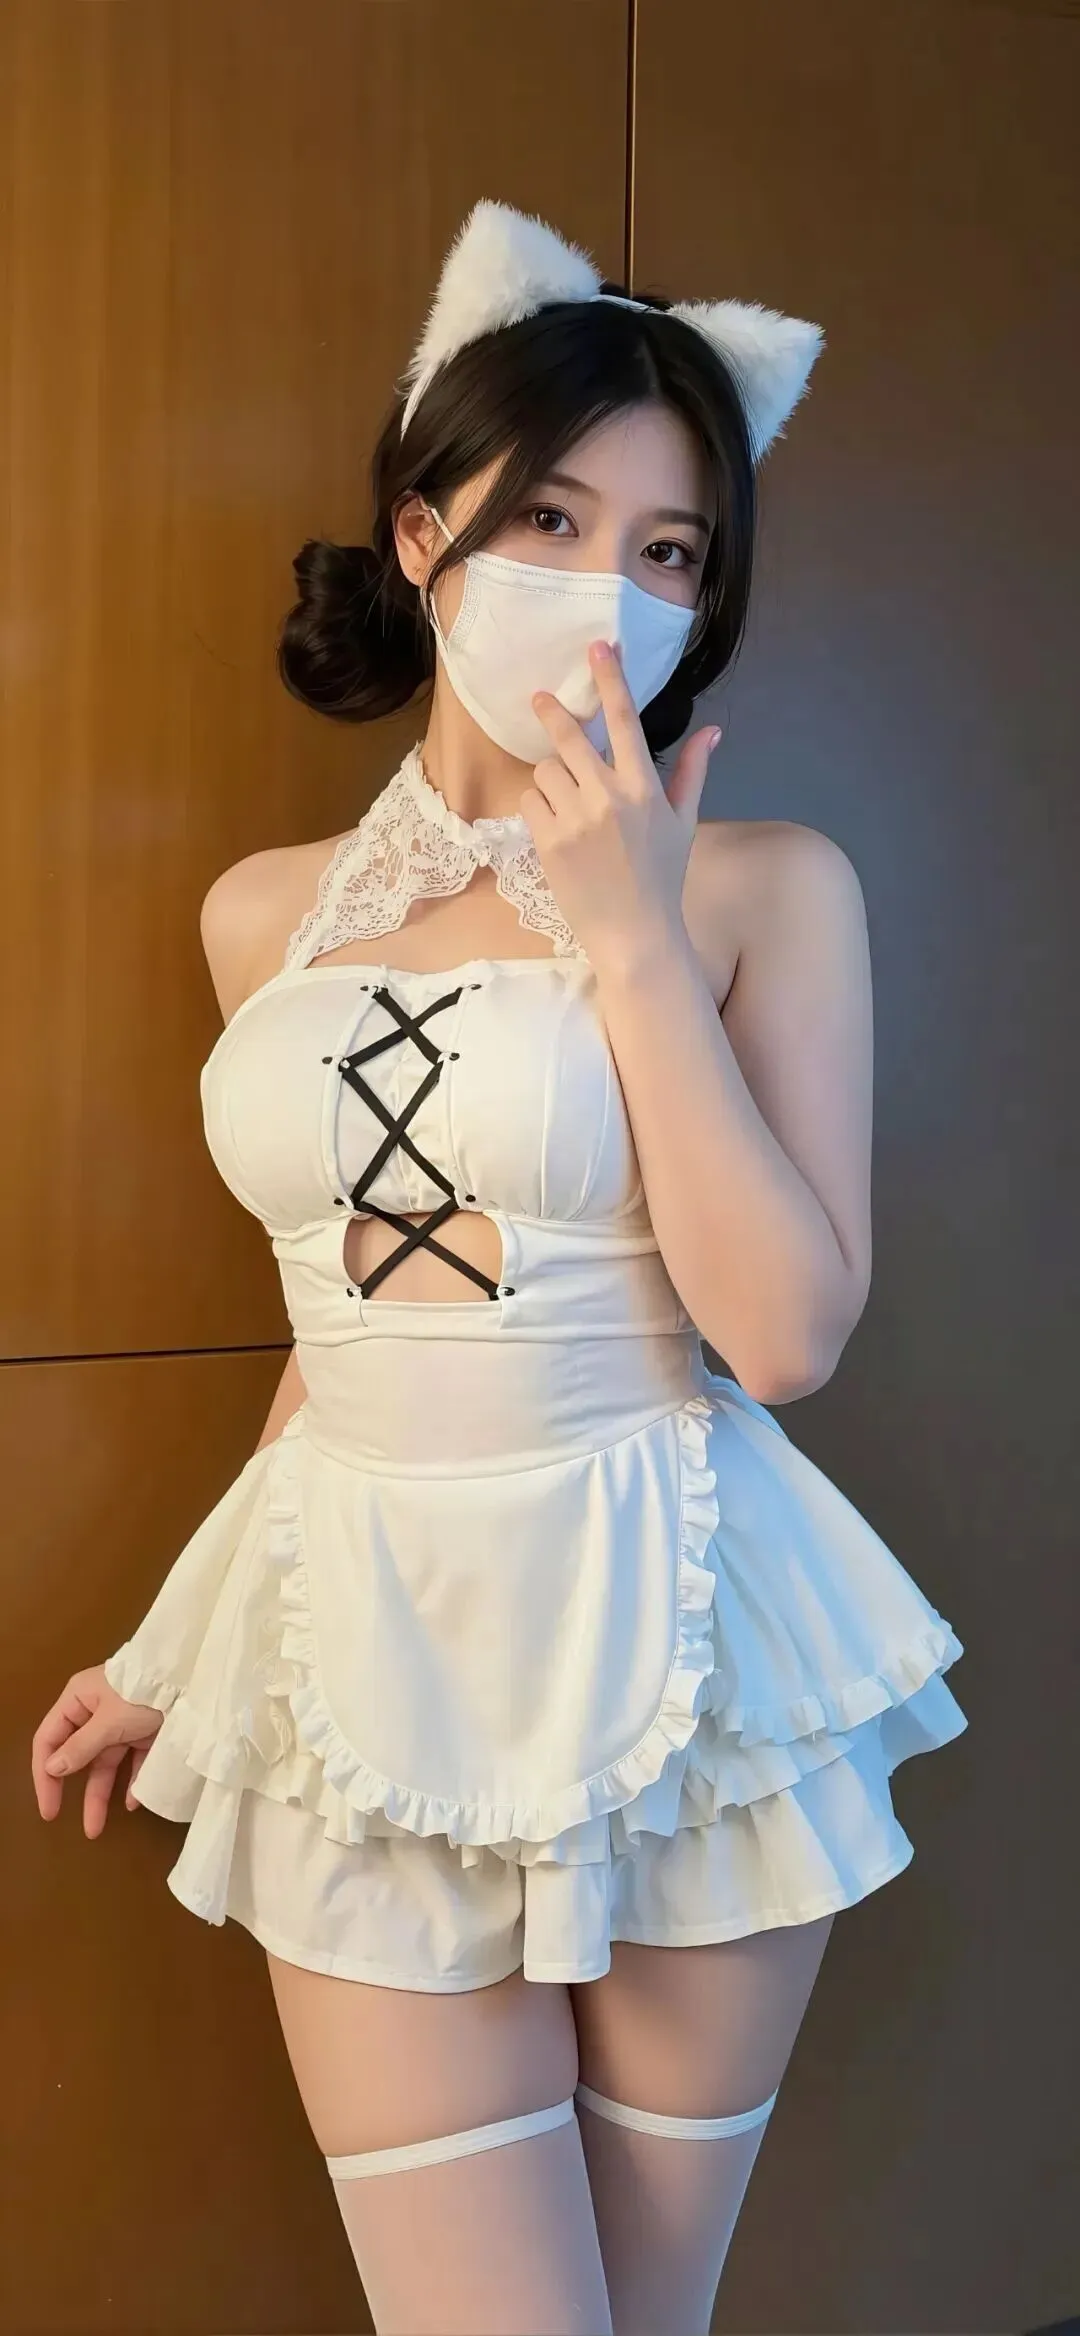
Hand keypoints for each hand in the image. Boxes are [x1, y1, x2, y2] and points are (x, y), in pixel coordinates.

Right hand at [31, 1665, 163, 1839]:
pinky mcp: (145, 1732)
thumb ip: (81, 1747)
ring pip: (104, 1764)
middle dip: (69, 1788)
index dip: (43, 1773)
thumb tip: (51, 1769)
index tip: (47, 1805)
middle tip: (55, 1817)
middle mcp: (95, 1711)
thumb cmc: (142, 1693)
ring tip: (94, 1830)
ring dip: (99, 1794)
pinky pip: (133, 1763)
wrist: (193, 1681)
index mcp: (78, 1699)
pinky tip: (132, 1803)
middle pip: (75, 1755)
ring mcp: (121, 1723)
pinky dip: (132, 1783)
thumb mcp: (109, 1721)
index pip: (49, 1739)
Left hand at [520, 640, 720, 970]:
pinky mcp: (548, 842)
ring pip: (545, 771)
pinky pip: (531, 802)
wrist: (634, 935)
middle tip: (541, 699)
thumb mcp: (684, 824)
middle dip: (553, 712)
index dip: (610, 680)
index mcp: (644, 788)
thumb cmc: (662, 878)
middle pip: (569, 737)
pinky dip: (539, 808)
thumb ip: (691, 772)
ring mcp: (575, 819)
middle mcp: (608, 797)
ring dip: (552, 777)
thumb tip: (711, 731)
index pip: (625, 721)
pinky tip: (556, 828)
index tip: (598, 647)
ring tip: (567, 802)